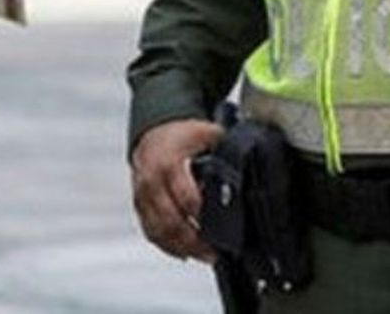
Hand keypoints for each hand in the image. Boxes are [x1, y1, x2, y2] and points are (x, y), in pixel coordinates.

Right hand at [131, 118, 222, 262]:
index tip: (222, 229)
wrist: (151, 133)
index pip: (186, 196)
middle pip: (171, 220)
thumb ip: (224, 148)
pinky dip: (167, 246)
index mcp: (168, 163)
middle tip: (214, 253)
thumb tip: (250, 161)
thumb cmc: (180, 135)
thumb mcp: (205, 134)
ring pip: (159, 230)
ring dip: (182, 247)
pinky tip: (184, 253)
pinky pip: (150, 231)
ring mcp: (142, 195)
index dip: (203, 215)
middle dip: (194, 240)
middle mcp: (151, 181)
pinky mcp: (139, 206)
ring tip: (205, 256)